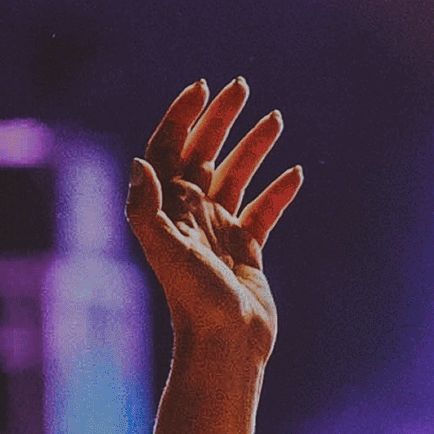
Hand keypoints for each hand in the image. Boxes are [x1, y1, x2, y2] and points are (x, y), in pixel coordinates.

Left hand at [124, 80, 306, 365]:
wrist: (225, 346)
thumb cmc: (193, 301)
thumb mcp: (165, 251)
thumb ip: (146, 208)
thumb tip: (139, 162)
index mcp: (168, 209)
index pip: (169, 150)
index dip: (182, 116)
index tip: (203, 87)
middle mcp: (191, 215)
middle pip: (203, 154)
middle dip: (220, 119)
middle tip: (241, 87)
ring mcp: (219, 232)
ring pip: (236, 177)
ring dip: (253, 148)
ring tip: (275, 119)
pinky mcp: (246, 251)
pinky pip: (263, 212)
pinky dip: (278, 192)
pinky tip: (295, 173)